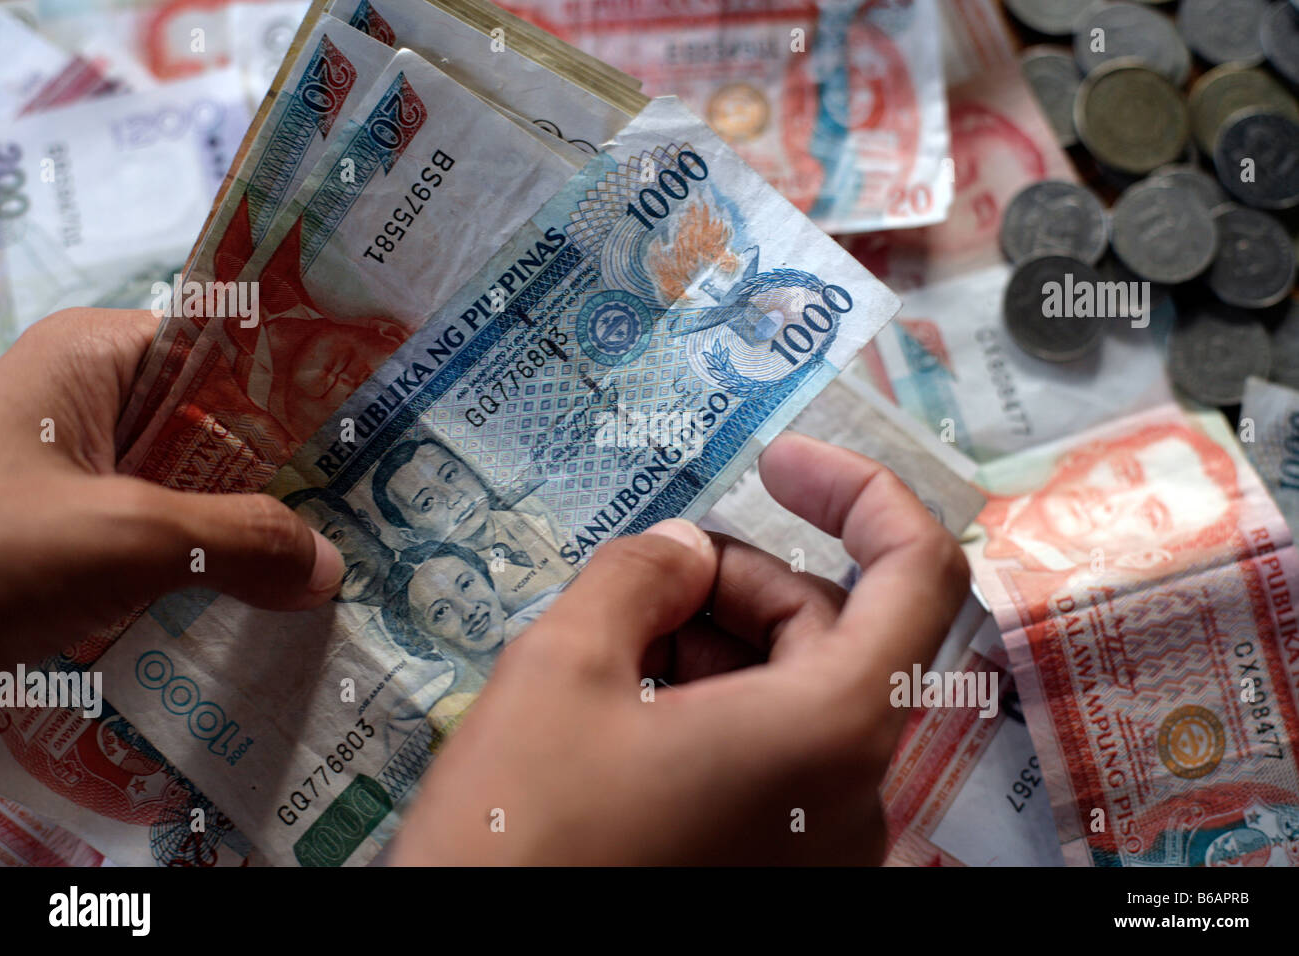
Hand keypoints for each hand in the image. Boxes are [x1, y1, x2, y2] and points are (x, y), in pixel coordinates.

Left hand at [0, 309, 342, 669]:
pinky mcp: (65, 530)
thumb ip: (238, 541)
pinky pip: (158, 539)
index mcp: (100, 352)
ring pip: (193, 492)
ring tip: (331, 577)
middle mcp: (92, 397)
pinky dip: (202, 572)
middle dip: (287, 483)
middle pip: (221, 428)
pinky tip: (256, 609)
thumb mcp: (118, 539)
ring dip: (247, 537)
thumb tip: (330, 568)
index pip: (236, 350)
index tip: (381, 446)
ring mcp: (76, 468)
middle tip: (375, 528)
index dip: (310, 394)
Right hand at [392, 432, 969, 864]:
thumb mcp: (559, 670)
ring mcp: (823, 849)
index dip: (860, 492)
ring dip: (715, 649)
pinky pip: (776, 762)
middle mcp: (854, 797)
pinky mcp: (782, 877)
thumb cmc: (525, 844)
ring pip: (799, 698)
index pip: (918, 572)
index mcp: (828, 731)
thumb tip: (682, 553)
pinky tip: (624, 719)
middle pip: (835, 635)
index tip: (778, 464)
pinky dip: (716, 713)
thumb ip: (638, 574)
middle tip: (639, 584)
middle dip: (737, 585)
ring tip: (612, 656)